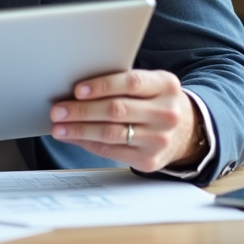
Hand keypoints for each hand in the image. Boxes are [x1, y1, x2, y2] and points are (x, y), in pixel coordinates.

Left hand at [50, 69, 203, 171]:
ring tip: (59, 126)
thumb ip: (122, 82)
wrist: (186, 131)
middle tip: (58, 110)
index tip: (77, 90)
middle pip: (117, 110)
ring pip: (111, 133)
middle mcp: (167, 113)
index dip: (102, 86)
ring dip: (79, 130)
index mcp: (166, 86)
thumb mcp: (150, 84)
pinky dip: (88, 143)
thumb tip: (76, 89)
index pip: (131, 83)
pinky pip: (111, 151)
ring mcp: (160, 139)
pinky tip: (73, 137)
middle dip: (82, 111)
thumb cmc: (154, 101)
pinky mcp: (150, 160)